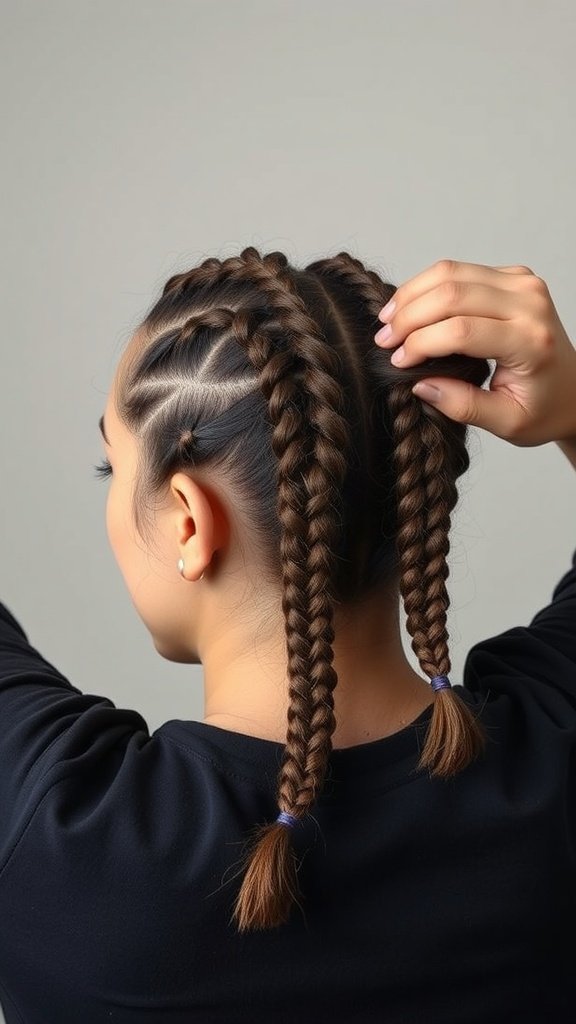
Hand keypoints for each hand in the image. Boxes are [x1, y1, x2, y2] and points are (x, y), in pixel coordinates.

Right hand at [374, 259, 575, 447]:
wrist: (574, 389)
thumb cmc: (543, 408)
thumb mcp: (507, 423)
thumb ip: (463, 406)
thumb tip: (420, 384)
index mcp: (531, 341)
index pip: (462, 330)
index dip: (420, 343)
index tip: (397, 362)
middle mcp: (530, 303)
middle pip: (452, 292)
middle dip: (409, 316)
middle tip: (383, 340)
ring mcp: (523, 283)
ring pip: (451, 272)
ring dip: (412, 295)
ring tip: (388, 321)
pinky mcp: (513, 275)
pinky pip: (460, 269)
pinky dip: (427, 286)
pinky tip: (410, 309)